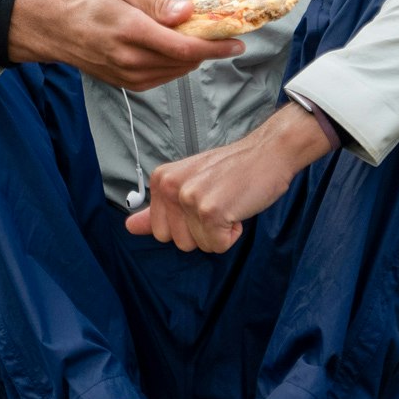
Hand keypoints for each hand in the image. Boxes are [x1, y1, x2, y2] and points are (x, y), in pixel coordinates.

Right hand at [7, 0, 241, 91]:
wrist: (56, 28)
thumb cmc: (91, 1)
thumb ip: (158, 2)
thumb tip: (188, 12)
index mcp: (131, 30)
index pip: (183, 46)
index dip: (215, 47)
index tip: (238, 43)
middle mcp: (130, 58)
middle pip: (185, 61)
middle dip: (210, 49)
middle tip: (223, 33)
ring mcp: (128, 75)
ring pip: (177, 71)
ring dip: (194, 56)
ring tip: (199, 37)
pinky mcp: (128, 84)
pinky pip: (164, 77)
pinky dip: (178, 64)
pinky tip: (177, 48)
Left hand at [124, 102, 334, 252]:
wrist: (269, 152)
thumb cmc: (235, 169)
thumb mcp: (192, 183)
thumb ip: (160, 208)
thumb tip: (129, 228)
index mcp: (161, 180)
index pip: (161, 231)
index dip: (188, 224)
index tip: (206, 199)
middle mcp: (170, 188)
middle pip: (179, 243)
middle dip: (202, 232)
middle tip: (220, 202)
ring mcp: (190, 199)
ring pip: (200, 246)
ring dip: (220, 233)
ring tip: (230, 203)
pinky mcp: (211, 211)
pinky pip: (219, 246)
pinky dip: (234, 234)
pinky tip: (239, 208)